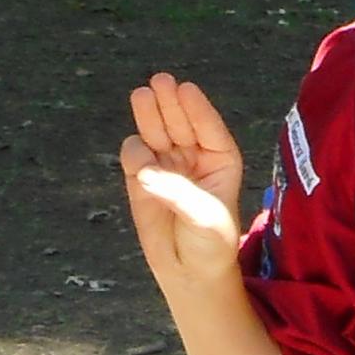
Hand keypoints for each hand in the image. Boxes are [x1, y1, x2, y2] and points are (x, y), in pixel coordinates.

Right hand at [120, 75, 249, 288]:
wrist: (190, 271)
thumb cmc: (210, 242)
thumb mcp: (204, 216)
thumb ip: (176, 193)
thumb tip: (144, 173)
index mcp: (221, 158)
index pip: (209, 127)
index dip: (197, 109)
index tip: (185, 89)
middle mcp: (193, 156)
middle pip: (179, 123)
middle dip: (170, 104)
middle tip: (160, 82)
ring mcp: (166, 164)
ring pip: (155, 133)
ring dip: (149, 115)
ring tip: (143, 95)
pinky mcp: (141, 178)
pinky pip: (135, 156)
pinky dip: (134, 153)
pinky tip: (138, 156)